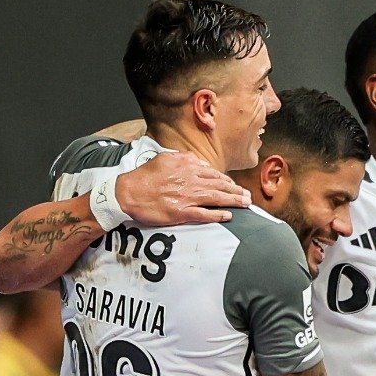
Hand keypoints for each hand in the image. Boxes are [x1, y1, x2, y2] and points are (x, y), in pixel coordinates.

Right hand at [116, 152, 251, 226]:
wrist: (127, 192)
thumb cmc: (144, 176)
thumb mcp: (165, 158)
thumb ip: (185, 158)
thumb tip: (201, 163)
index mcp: (187, 168)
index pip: (213, 174)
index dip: (227, 181)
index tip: (235, 186)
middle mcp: (190, 181)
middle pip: (219, 186)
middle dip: (236, 191)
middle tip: (248, 197)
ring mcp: (187, 197)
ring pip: (216, 198)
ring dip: (233, 202)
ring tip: (245, 204)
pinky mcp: (181, 212)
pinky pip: (204, 214)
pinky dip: (217, 215)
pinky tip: (228, 216)